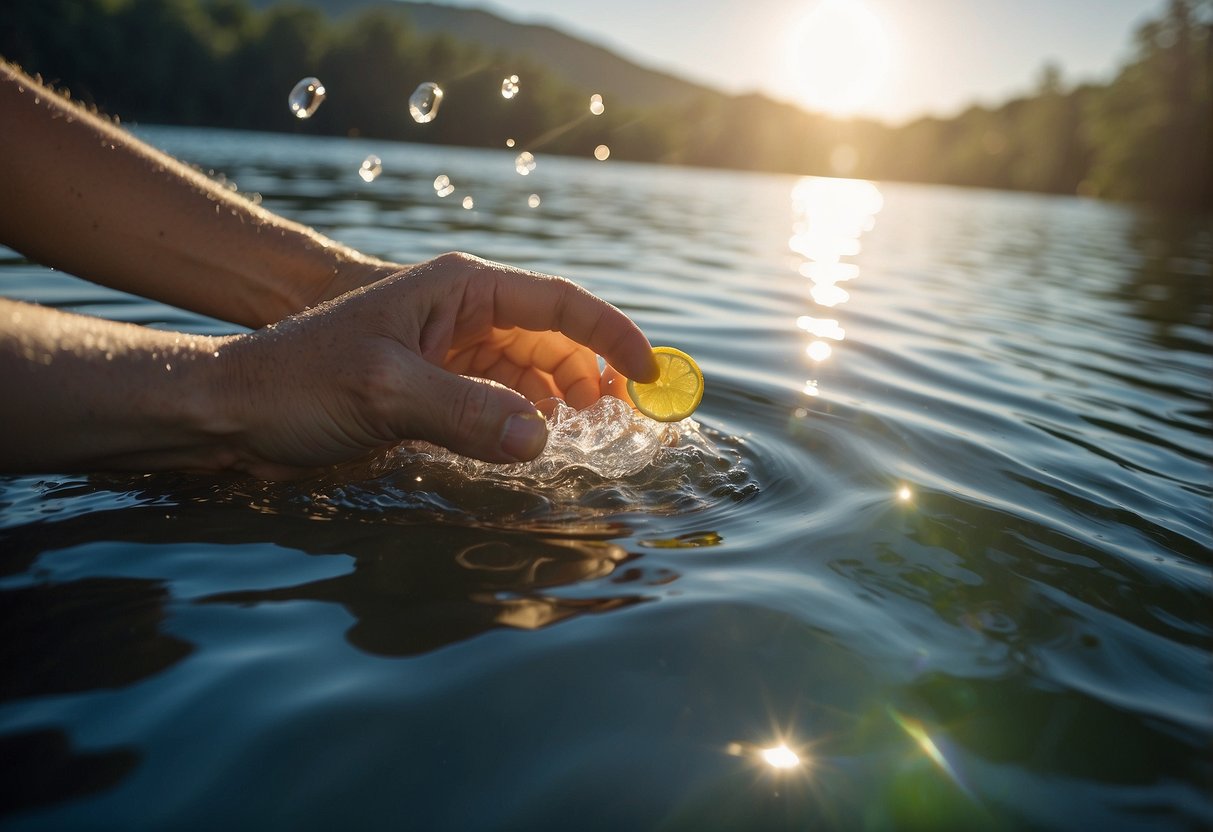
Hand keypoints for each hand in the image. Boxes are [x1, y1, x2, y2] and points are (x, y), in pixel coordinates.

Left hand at [218, 253, 657, 476]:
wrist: (234, 412)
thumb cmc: (299, 382)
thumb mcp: (385, 393)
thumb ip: (466, 414)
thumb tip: (542, 440)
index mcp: (460, 290)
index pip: (558, 302)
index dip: (611, 334)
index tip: (651, 374)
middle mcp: (462, 316)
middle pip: (553, 339)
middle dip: (591, 375)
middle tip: (623, 422)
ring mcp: (450, 354)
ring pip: (531, 373)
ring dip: (561, 401)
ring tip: (587, 438)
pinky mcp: (435, 391)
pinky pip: (500, 402)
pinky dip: (526, 421)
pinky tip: (535, 444)